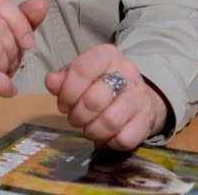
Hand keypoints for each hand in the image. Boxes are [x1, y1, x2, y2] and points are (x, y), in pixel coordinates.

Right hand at [0, 0, 48, 143]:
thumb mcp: (7, 37)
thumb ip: (23, 19)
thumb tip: (41, 3)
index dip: (20, 22)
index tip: (29, 42)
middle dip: (13, 50)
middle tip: (9, 63)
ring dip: (7, 68)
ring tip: (3, 75)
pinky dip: (3, 85)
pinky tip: (6, 90)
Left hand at [44, 44, 167, 149]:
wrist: (137, 96)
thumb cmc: (102, 83)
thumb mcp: (81, 74)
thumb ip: (63, 77)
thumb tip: (51, 81)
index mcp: (107, 55)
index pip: (82, 70)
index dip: (67, 92)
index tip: (63, 105)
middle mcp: (127, 72)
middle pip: (95, 100)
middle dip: (78, 115)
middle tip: (74, 118)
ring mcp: (139, 97)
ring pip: (110, 122)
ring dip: (93, 131)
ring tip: (88, 128)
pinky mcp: (147, 120)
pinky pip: (124, 139)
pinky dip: (110, 142)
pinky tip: (106, 135)